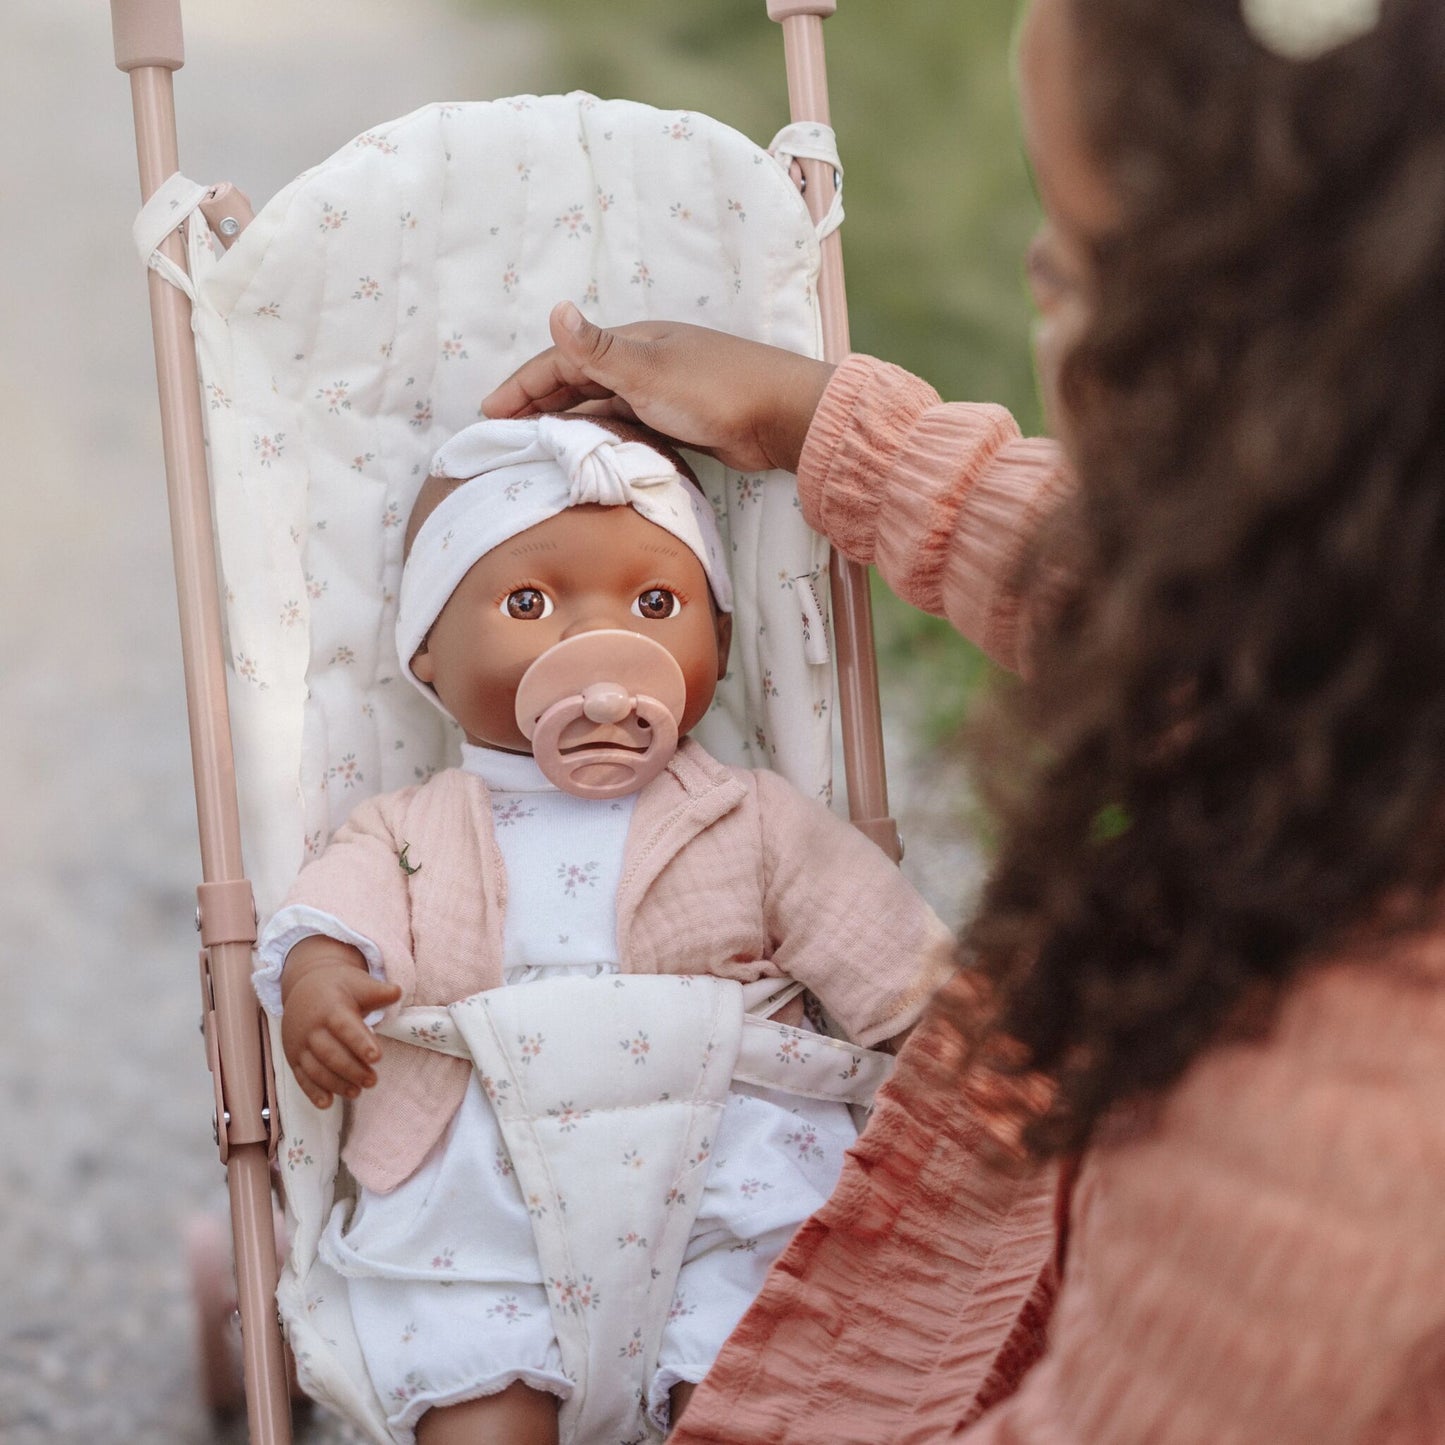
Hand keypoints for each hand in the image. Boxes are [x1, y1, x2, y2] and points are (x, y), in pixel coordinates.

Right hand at [279, 938, 401, 1109]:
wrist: (304, 987)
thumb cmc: (338, 987)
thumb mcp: (358, 983)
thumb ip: (378, 991)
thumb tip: (398, 992)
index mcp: (331, 1008)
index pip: (345, 1028)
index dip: (360, 1043)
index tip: (377, 1057)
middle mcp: (312, 1028)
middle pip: (331, 1053)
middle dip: (352, 1070)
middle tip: (373, 1081)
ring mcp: (300, 1044)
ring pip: (316, 1068)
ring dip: (336, 1084)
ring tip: (357, 1092)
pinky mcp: (294, 1057)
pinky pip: (301, 1077)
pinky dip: (312, 1092)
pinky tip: (327, 1103)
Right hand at [481, 303, 835, 474]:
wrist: (780, 416)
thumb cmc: (716, 389)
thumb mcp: (649, 370)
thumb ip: (599, 349)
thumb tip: (556, 309)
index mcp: (628, 344)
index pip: (559, 362)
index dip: (521, 385)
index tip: (488, 412)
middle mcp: (640, 363)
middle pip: (574, 382)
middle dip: (535, 404)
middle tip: (501, 432)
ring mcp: (658, 392)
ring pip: (597, 406)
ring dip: (564, 422)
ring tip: (534, 447)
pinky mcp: (675, 420)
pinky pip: (623, 425)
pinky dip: (599, 436)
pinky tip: (588, 454)